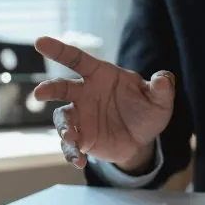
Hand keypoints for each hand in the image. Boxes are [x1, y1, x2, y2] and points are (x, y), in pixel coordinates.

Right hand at [33, 36, 174, 172]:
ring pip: (62, 118)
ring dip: (63, 128)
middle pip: (61, 88)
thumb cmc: (146, 111)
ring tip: (71, 138)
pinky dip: (71, 152)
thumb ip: (162, 88)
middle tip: (40, 93)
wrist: (142, 140)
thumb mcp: (159, 101)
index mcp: (101, 75)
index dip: (59, 50)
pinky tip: (79, 161)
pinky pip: (69, 144)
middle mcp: (85, 93)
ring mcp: (80, 116)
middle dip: (49, 88)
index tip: (40, 42)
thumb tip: (163, 78)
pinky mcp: (80, 137)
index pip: (78, 59)